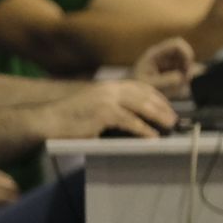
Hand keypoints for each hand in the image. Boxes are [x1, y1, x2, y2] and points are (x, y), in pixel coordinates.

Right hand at [37, 80, 174, 139]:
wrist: (48, 121)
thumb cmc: (70, 119)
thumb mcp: (94, 107)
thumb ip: (113, 109)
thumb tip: (133, 119)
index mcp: (109, 86)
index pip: (140, 87)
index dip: (156, 96)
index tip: (168, 106)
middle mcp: (110, 89)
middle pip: (144, 94)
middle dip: (162, 106)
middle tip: (174, 118)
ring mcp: (107, 99)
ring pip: (141, 106)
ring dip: (158, 116)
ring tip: (170, 125)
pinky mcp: (103, 113)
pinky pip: (130, 121)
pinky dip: (144, 129)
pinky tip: (153, 136)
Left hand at [131, 36, 196, 99]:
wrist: (129, 96)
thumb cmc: (137, 89)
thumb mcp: (151, 86)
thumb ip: (167, 81)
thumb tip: (182, 76)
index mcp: (155, 54)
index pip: (176, 44)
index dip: (186, 53)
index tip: (187, 68)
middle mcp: (162, 55)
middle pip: (183, 51)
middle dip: (188, 64)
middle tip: (186, 79)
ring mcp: (166, 61)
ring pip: (184, 60)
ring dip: (186, 72)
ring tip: (179, 86)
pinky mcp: (169, 69)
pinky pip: (182, 69)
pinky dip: (184, 77)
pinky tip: (177, 87)